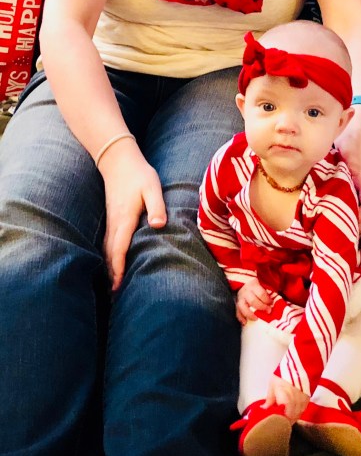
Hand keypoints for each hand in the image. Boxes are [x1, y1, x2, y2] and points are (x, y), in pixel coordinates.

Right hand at [97, 138, 165, 290]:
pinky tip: (113, 261)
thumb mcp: (152, 187)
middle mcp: (114, 223)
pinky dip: (109, 255)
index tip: (118, 286)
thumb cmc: (139, 174)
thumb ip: (156, 206)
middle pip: (110, 254)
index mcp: (125, 219)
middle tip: (115, 294)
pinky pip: (107, 241)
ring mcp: (111, 221)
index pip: (119, 249)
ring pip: (107, 249)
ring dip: (110, 266)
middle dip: (112, 273)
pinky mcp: (112, 217)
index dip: (118, 268)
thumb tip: (158, 225)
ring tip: (114, 284)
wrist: (118, 160)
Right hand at [236, 278, 272, 323]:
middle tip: (268, 311)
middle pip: (253, 301)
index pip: (261, 294)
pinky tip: (245, 322)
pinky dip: (241, 318)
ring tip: (256, 319)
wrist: (243, 283)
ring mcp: (240, 298)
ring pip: (243, 307)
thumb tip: (273, 303)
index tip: (272, 304)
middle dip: (261, 307)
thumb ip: (266, 293)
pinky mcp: (236, 304)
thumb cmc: (255, 286)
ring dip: (250, 314)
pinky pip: (237, 312)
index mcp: (254, 286)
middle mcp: (246, 292)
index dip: (267, 300)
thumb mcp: (261, 286)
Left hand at [265, 375, 309, 420]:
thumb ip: (269, 399)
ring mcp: (303, 401)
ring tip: (286, 418)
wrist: (299, 364)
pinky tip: (294, 412)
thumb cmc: (283, 374)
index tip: (273, 423)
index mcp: (285, 401)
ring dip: (292, 418)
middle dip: (285, 421)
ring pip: (298, 415)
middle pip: (291, 418)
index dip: (278, 422)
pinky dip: (298, 413)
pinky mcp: (308, 398)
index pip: (282, 418)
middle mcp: (295, 403)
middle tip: (279, 422)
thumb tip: (263, 409)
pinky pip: (303, 410)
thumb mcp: (273, 385)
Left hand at [336, 106, 360, 232]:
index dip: (358, 222)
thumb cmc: (351, 135)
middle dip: (359, 228)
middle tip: (336, 233)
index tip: (340, 226)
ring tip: (339, 228)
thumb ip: (328, 168)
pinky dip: (360, 214)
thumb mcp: (338, 150)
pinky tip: (345, 215)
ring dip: (360, 222)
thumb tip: (311, 187)